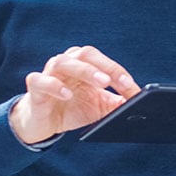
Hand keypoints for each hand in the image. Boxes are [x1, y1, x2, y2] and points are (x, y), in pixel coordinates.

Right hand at [9, 46, 140, 144]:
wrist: (44, 122)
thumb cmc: (73, 107)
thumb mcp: (100, 107)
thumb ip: (118, 103)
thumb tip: (140, 103)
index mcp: (85, 64)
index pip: (104, 61)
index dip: (118, 71)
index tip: (130, 86)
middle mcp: (67, 63)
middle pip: (85, 54)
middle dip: (104, 66)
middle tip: (115, 81)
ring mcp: (49, 73)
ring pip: (63, 62)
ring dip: (84, 71)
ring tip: (100, 83)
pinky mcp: (35, 87)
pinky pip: (40, 80)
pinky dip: (54, 85)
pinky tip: (67, 94)